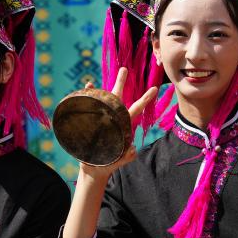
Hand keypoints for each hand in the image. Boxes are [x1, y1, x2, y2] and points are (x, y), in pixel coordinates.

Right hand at [78, 67, 157, 181]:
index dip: (144, 99)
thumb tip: (133, 148)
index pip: (135, 109)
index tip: (154, 88)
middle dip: (121, 82)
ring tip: (91, 81)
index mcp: (123, 125)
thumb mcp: (120, 160)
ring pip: (100, 100)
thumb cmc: (108, 164)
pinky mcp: (88, 122)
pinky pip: (86, 108)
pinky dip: (85, 98)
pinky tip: (83, 91)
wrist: (94, 169)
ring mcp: (100, 119)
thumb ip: (128, 156)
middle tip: (124, 69)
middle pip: (118, 97)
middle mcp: (112, 118)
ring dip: (98, 89)